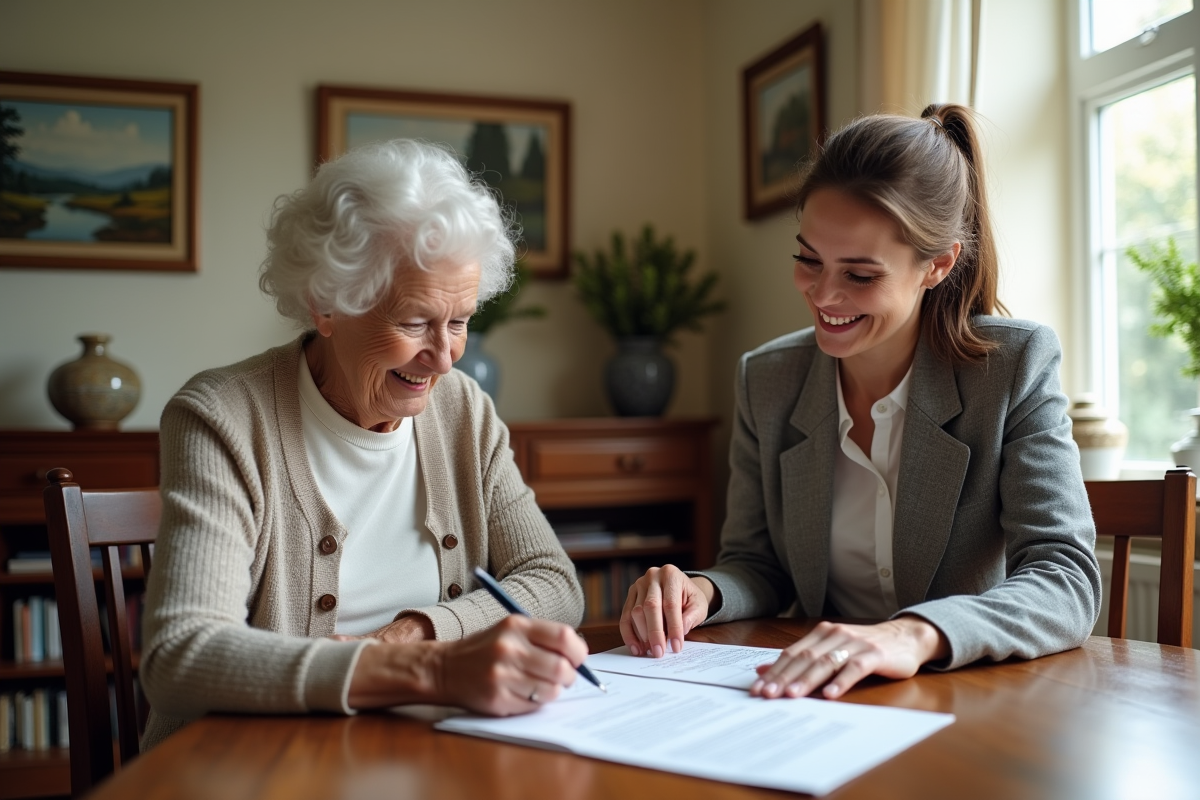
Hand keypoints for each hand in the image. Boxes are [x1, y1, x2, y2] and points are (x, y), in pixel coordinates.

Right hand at [347, 615, 587, 713]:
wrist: (444, 668)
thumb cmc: (485, 649)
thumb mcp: (510, 629)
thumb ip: (543, 637)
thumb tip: (579, 654)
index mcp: (516, 625)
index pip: (564, 637)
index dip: (578, 651)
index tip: (577, 658)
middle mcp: (509, 648)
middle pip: (562, 668)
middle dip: (570, 676)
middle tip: (563, 676)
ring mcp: (502, 675)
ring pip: (551, 690)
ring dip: (554, 691)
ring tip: (541, 685)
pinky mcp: (498, 699)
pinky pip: (534, 706)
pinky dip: (536, 702)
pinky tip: (524, 693)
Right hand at [619, 565, 713, 657]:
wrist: (680, 589)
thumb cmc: (690, 599)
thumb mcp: (698, 606)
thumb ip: (691, 617)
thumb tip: (680, 631)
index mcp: (671, 574)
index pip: (670, 604)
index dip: (673, 627)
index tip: (676, 646)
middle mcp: (652, 576)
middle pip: (650, 607)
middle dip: (655, 633)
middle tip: (659, 653)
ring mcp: (639, 584)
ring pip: (636, 612)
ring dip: (642, 635)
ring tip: (650, 651)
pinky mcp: (630, 594)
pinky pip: (625, 616)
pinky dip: (629, 634)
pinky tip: (636, 648)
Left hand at [750, 617, 949, 699]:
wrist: (905, 637)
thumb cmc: (864, 647)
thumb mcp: (830, 649)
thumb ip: (800, 658)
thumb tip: (764, 669)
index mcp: (821, 634)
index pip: (792, 654)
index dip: (774, 672)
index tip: (758, 689)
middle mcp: (835, 635)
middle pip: (804, 659)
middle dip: (784, 678)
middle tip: (768, 695)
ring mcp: (855, 644)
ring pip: (826, 662)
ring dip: (807, 680)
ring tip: (792, 695)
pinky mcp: (874, 654)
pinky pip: (855, 668)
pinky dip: (841, 681)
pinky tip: (830, 694)